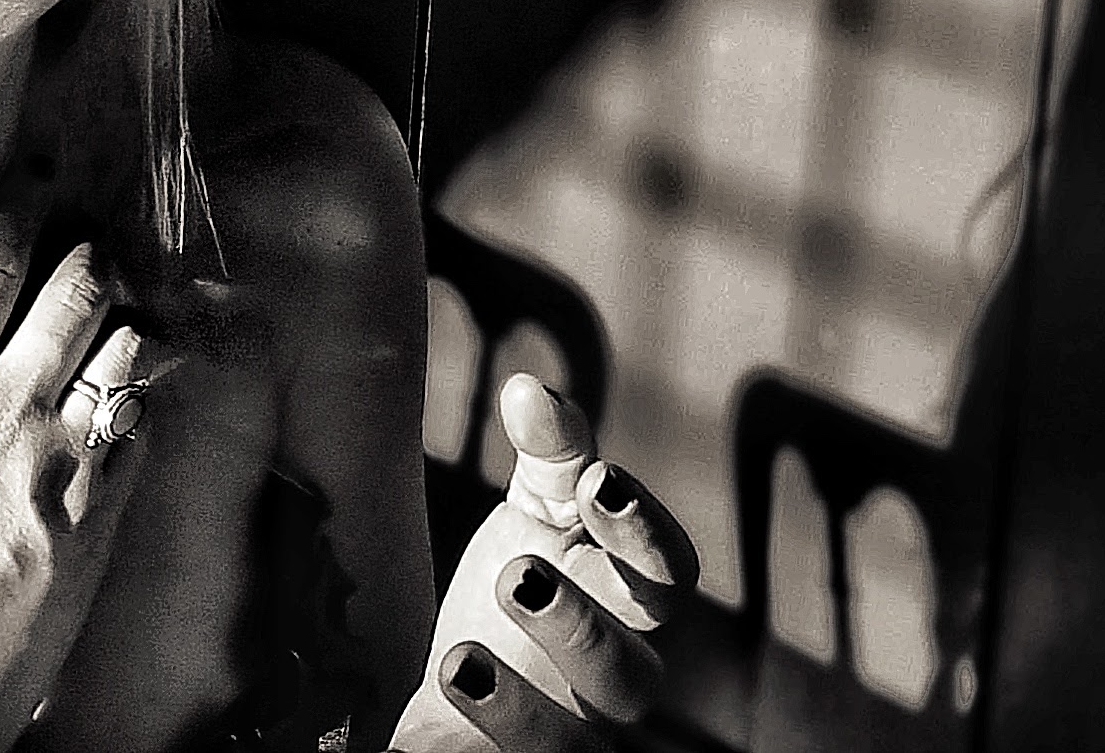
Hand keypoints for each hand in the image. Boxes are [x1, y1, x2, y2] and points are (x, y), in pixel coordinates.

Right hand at [0, 212, 159, 752]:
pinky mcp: (105, 518)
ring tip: (113, 313)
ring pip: (125, 350)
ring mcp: (64, 467)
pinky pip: (144, 427)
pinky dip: (140, 401)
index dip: (14, 228)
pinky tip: (124, 399)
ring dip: (123, 322)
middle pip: (77, 293)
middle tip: (83, 248)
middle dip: (85, 260)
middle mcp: (3, 417)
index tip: (23, 213)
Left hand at [392, 376, 699, 752]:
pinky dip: (480, 750)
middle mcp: (614, 682)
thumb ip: (549, 452)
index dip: (645, 531)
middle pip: (633, 675)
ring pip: (579, 749)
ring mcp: (570, 741)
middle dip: (581, 626)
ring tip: (460, 661)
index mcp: (630, 603)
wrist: (457, 695)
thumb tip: (527, 387)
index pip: (671, 575)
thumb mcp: (532, 514)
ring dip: (525, 707)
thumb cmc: (516, 586)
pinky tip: (433, 714)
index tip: (598, 478)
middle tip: (515, 572)